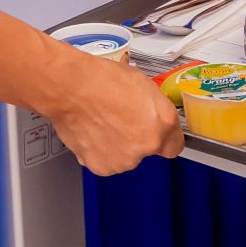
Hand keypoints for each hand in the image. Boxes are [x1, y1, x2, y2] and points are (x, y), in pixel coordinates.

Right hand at [46, 55, 183, 175]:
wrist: (71, 87)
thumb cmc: (101, 80)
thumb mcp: (142, 83)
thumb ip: (154, 108)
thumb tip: (152, 115)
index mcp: (163, 122)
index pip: (174, 145)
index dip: (162, 137)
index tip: (156, 135)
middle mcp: (147, 145)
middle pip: (147, 150)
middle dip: (136, 138)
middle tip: (120, 118)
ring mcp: (125, 159)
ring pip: (125, 157)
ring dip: (117, 146)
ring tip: (102, 122)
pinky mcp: (102, 166)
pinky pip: (105, 162)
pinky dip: (99, 151)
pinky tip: (93, 132)